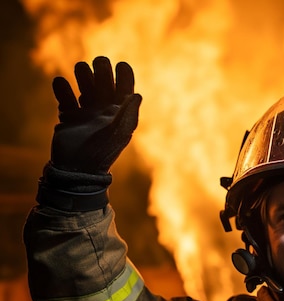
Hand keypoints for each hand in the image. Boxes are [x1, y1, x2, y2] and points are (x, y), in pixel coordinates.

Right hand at [51, 56, 141, 173]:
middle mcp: (104, 110)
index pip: (125, 87)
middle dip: (101, 69)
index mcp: (120, 112)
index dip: (124, 74)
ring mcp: (86, 112)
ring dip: (83, 74)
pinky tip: (61, 83)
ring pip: (85, 85)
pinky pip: (65, 97)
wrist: (77, 169)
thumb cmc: (102, 152)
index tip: (121, 65)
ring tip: (81, 69)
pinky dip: (61, 88)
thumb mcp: (117, 132)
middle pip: (104, 82)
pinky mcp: (69, 116)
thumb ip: (127, 113)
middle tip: (98, 63)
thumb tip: (137, 94)